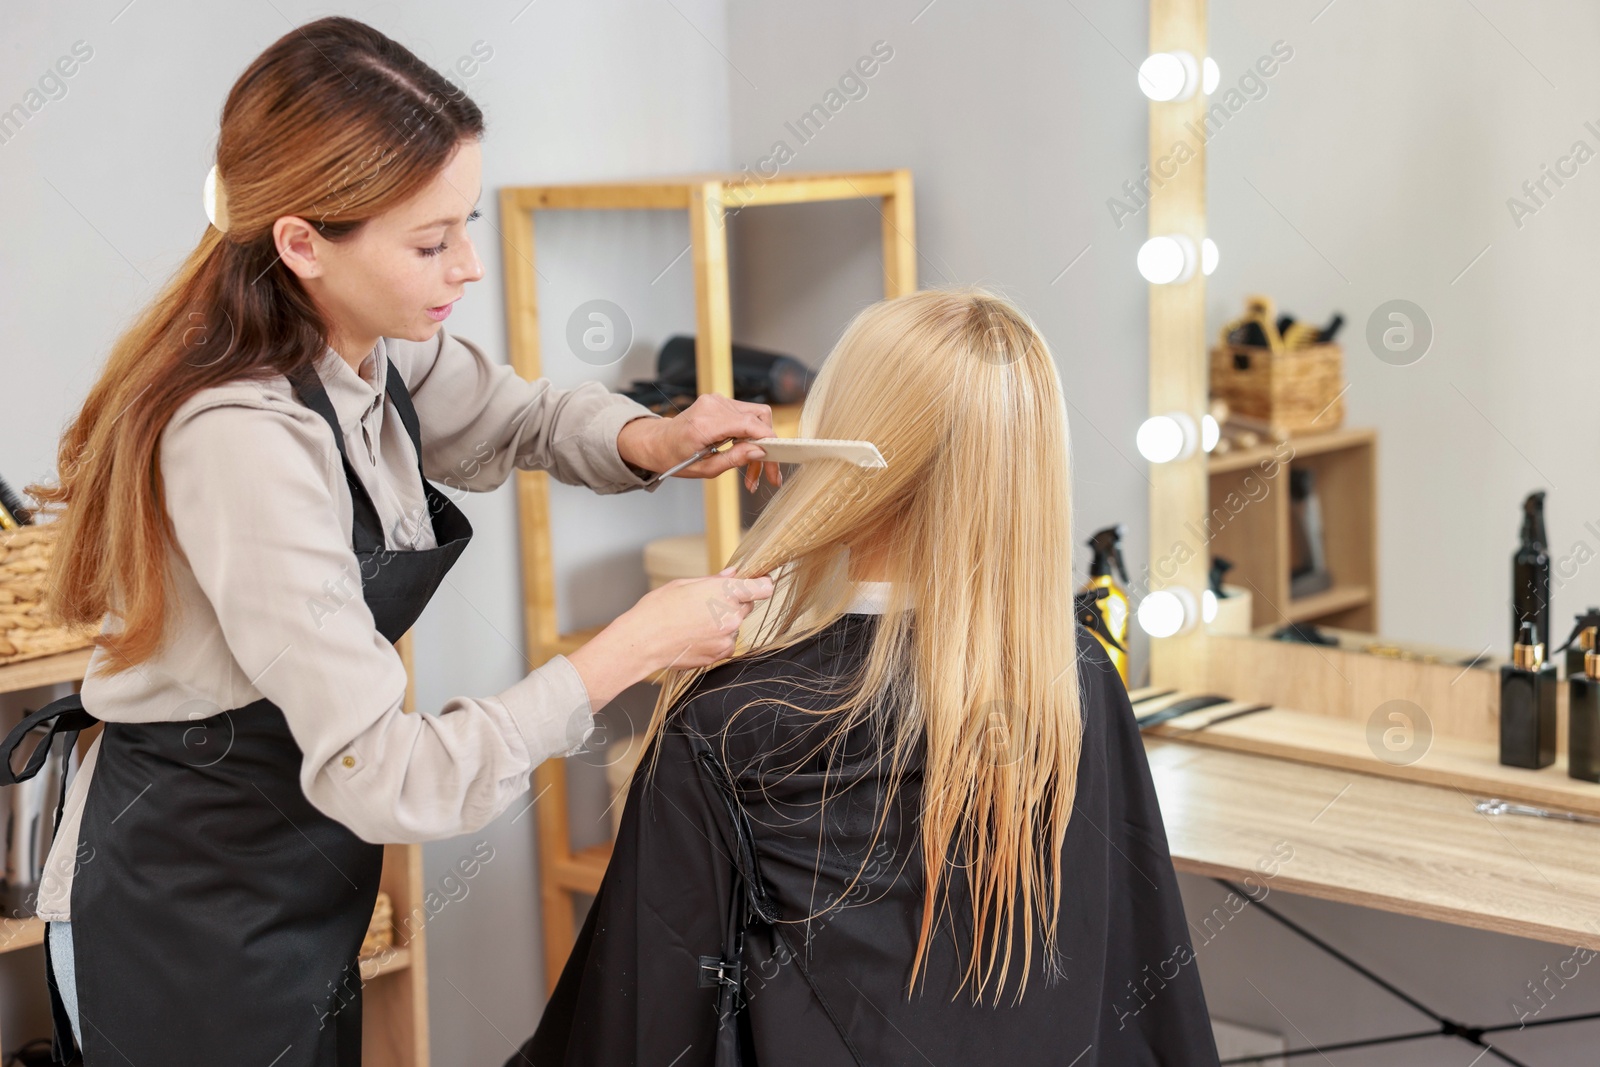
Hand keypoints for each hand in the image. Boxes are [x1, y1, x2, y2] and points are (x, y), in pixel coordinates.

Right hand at [567, 567, 774, 707]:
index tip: (760, 582)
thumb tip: (733, 574)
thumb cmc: (658, 609)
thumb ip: (715, 581)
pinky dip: (716, 639)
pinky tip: (695, 636)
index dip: (763, 584)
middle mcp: (731, 616)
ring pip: (734, 626)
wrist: (642, 642)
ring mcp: (726, 638)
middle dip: (734, 603)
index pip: (763, 588)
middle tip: (708, 603)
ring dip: (723, 623)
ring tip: (694, 622)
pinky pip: (726, 643)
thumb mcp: (685, 584)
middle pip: (747, 606)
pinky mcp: (719, 655)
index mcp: (725, 592)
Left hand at [617, 395, 782, 491]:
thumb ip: (734, 459)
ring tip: (751, 470)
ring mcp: (716, 400)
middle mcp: (713, 405)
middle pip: (759, 418)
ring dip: (758, 443)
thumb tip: (760, 451)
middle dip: (767, 447)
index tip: (775, 464)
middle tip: (765, 474)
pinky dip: (749, 435)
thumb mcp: (705, 469)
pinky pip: (745, 416)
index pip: (751, 425)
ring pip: (755, 417)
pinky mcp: (719, 401)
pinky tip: (743, 453)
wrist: (656, 442)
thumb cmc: (674, 458)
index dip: (769, 443)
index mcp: (706, 423)